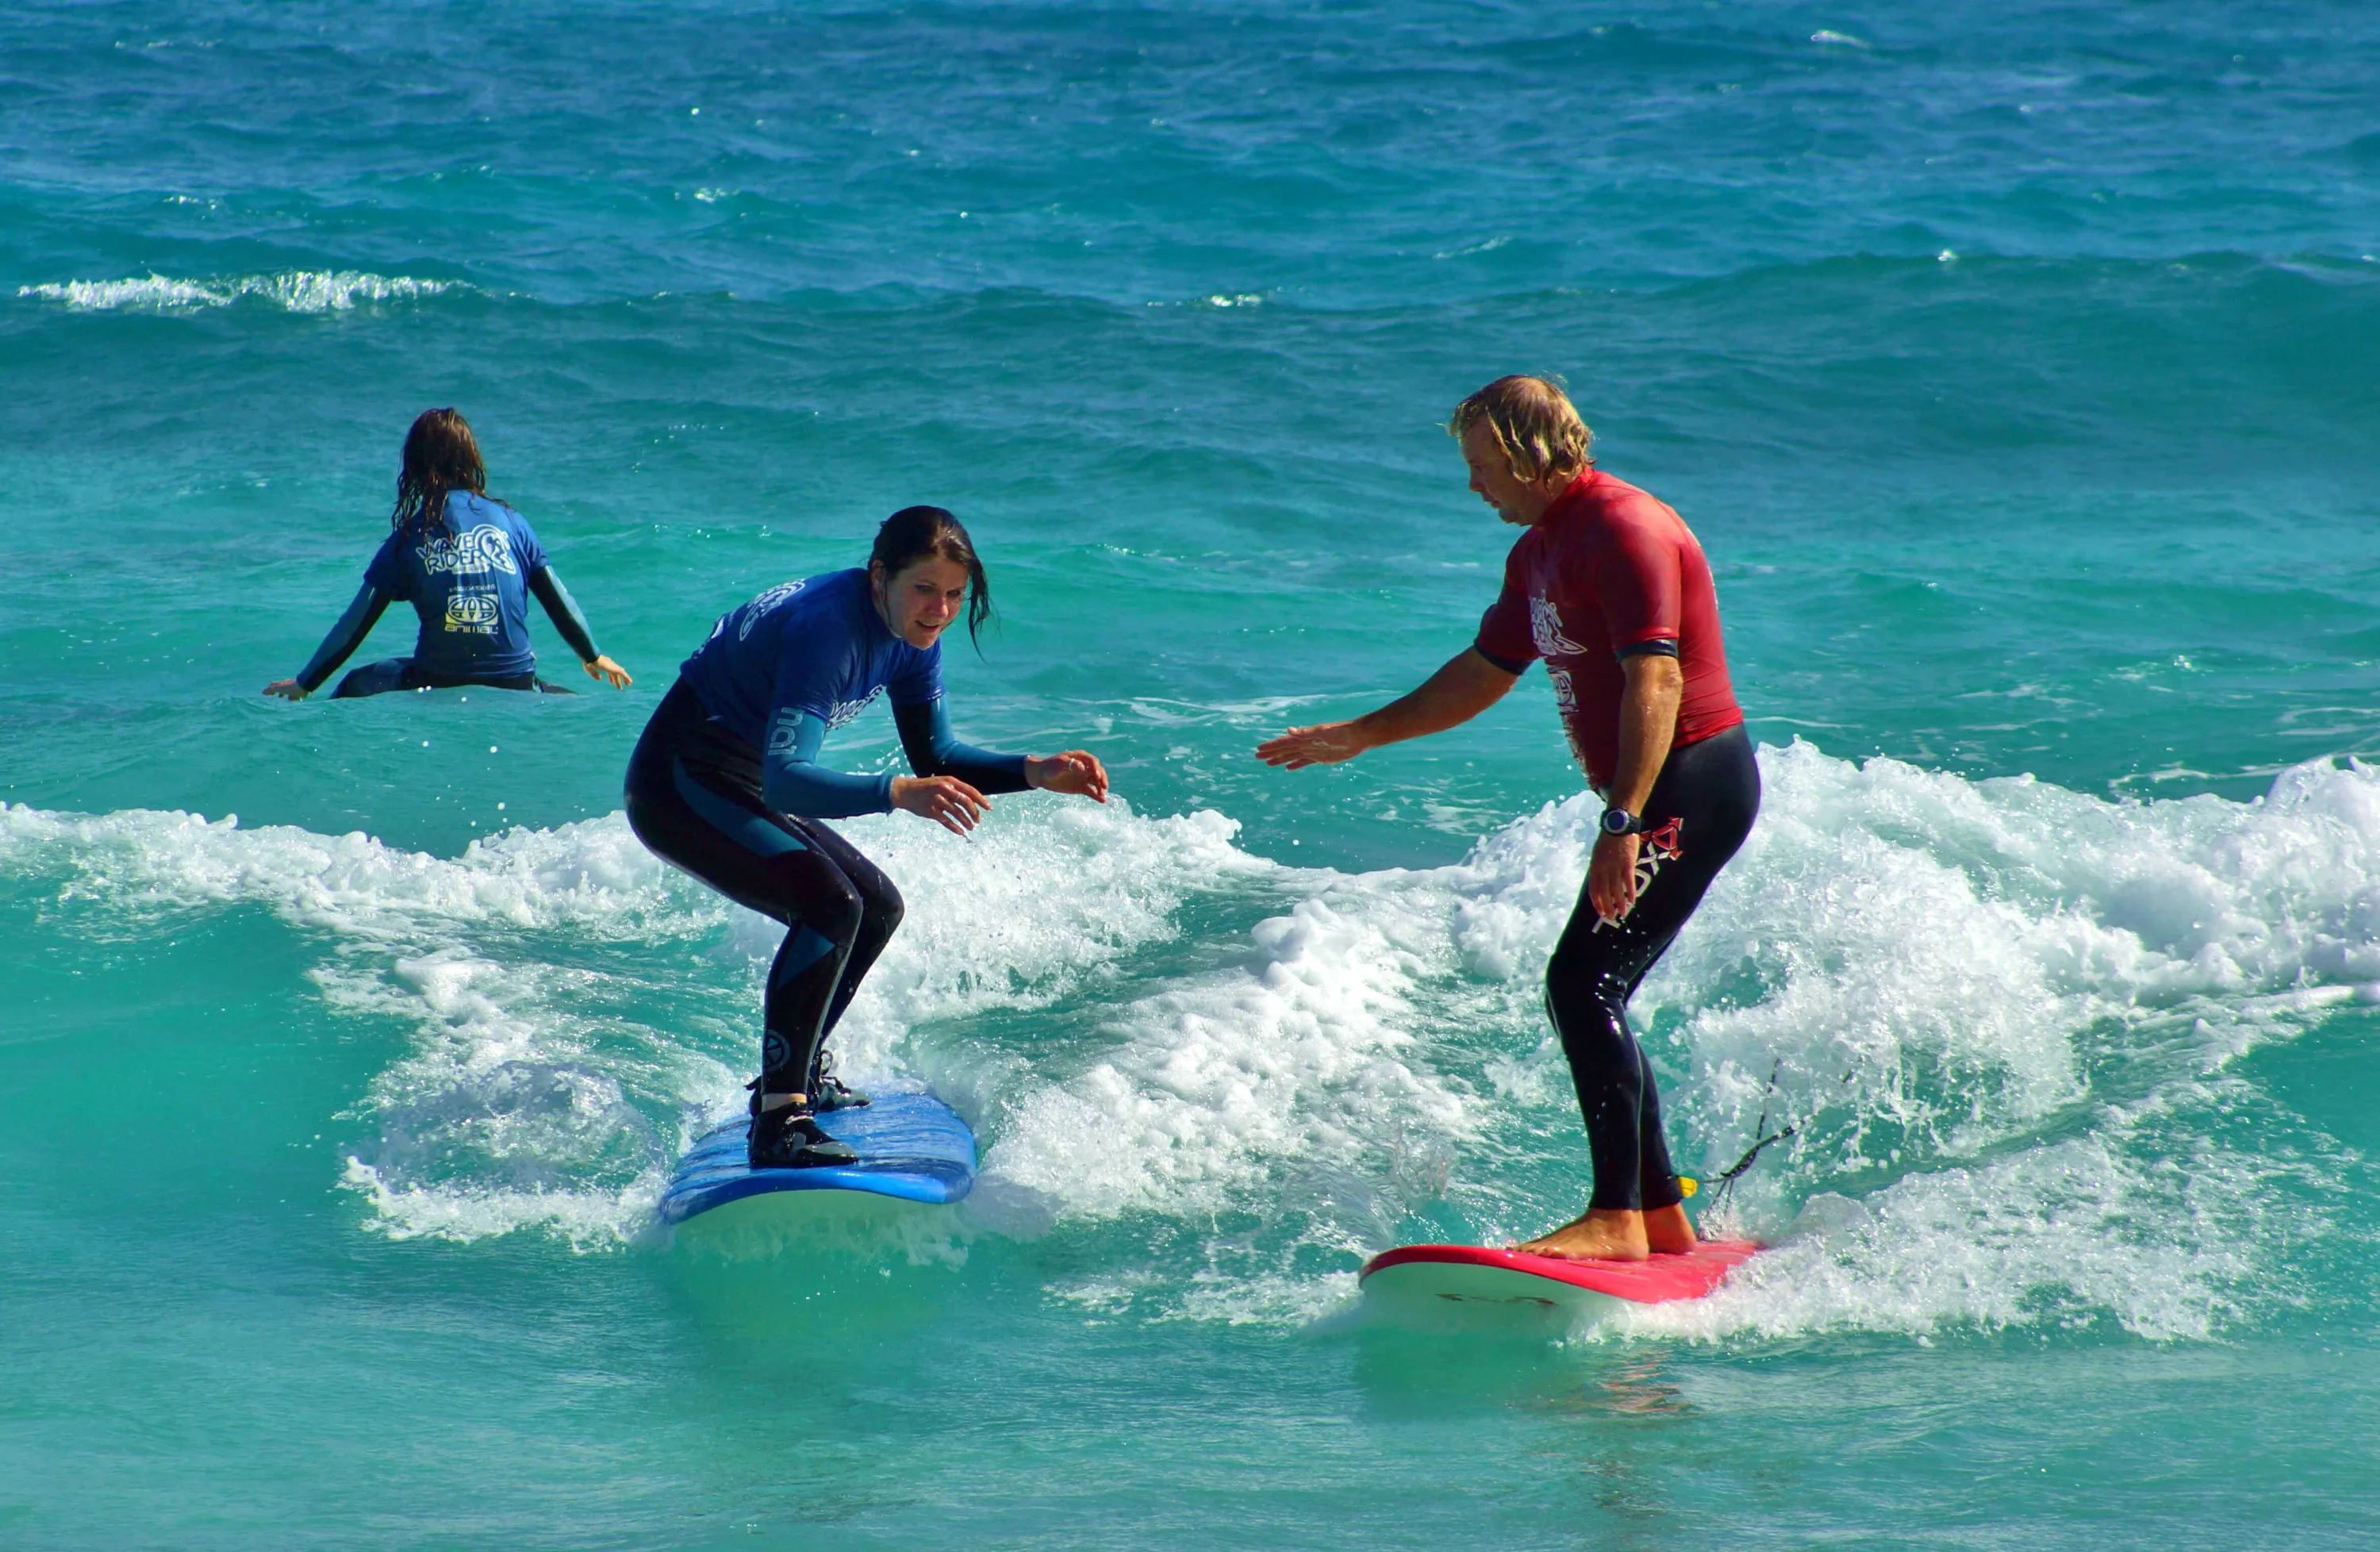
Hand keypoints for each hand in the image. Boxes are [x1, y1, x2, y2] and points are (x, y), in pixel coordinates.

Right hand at [263, 679, 308, 700]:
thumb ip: (271, 690)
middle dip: (281, 692)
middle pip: (283, 688)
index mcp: (282, 684)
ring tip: (289, 699)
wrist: (304, 685)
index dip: (270, 690)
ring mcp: (295, 688)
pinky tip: (298, 698)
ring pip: (291, 692)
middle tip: (280, 696)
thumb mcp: (279, 688)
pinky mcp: (301, 691)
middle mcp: (288, 685)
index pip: (274, 686)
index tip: (268, 694)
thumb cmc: (290, 687)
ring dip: (289, 695)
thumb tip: (262, 692)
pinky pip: (298, 694)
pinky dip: (296, 696)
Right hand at [583, 655, 632, 688]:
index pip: (609, 672)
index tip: (612, 682)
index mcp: (604, 665)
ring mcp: (613, 666)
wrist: (592, 657)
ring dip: (624, 679)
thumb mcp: (590, 670)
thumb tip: (599, 679)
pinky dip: (627, 678)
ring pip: (621, 674)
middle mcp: (609, 665)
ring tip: (628, 685)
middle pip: (615, 674)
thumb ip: (594, 674)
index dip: (611, 677)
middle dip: (617, 680)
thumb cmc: (589, 663)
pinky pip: (623, 674)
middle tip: (619, 687)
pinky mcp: (616, 668)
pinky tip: (630, 682)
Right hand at [891, 773, 989, 834]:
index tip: (989, 808)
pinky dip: (955, 828)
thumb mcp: (942, 783)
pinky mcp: (930, 811)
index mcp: (950, 781)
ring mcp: (937, 800)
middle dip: (974, 813)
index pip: (970, 791)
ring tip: (971, 828)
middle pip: (965, 802)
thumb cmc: (927, 788)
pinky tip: (961, 832)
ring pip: (957, 813)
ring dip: (966, 822)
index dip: (981, 800)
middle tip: (978, 821)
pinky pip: (946, 821)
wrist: (906, 791)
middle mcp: (944, 789)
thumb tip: (973, 801)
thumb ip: (956, 790)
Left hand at [1026, 750, 1108, 802]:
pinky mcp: (1082, 787)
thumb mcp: (1059, 763)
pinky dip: (1097, 796)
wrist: (1042, 776)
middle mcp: (1085, 767)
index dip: (1096, 768)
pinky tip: (1102, 801)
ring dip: (1101, 788)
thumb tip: (1083, 768)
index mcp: (1080, 757)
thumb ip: (1070, 764)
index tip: (1096, 775)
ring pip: (1096, 782)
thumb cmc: (1050, 766)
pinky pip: (1091, 791)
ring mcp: (1084, 777)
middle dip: (1102, 778)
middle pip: (1098, 771)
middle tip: (1104, 786)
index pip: (1092, 761)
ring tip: (1102, 795)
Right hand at [1254, 720, 1370, 768]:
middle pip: (1285, 749)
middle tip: (1257, 756)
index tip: (1259, 749)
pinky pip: (1304, 761)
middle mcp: (1306, 743)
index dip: (1271, 746)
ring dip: (1280, 759)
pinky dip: (1295, 764)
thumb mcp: (1323, 731)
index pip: (1284, 742)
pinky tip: (1288, 768)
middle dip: (1271, 753)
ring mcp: (1313, 750)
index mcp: (1304, 737)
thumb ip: (1305, 732)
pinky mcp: (1321, 757)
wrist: (1357, 737)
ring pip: (1292, 755)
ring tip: (1268, 763)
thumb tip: (1288, 729)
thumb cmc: (1341, 732)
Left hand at [1588, 830, 1641, 922]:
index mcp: (1594, 866)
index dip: (1596, 902)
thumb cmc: (1608, 839)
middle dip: (1607, 906)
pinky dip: (1630, 892)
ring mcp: (1615, 866)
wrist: (1618, 825)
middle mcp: (1603, 868)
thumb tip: (1600, 881)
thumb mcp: (1597, 853)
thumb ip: (1599, 868)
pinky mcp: (1628, 863)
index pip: (1593, 888)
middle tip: (1610, 916)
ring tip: (1622, 913)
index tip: (1599, 911)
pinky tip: (1631, 900)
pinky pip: (1628, 881)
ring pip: (1616, 889)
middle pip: (1604, 892)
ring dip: (1619, 903)